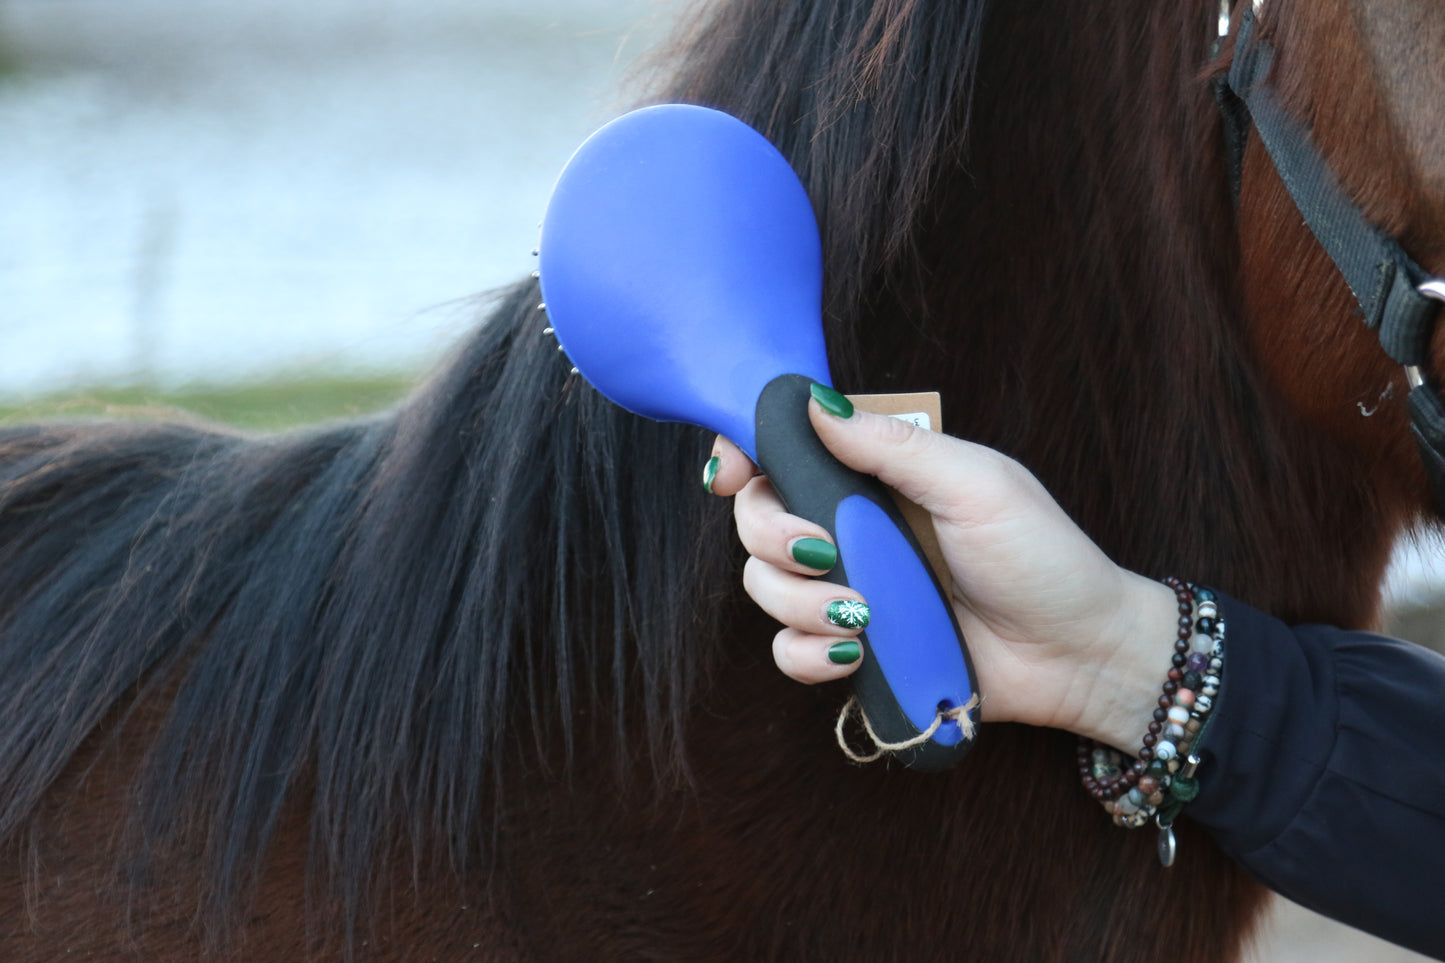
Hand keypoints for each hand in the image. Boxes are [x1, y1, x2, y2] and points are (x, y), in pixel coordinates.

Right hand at [705, 392, 1177, 752]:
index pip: (786, 450)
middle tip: (824, 552)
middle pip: (758, 518)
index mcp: (877, 475)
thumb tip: (815, 405)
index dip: (744, 455)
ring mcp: (848, 589)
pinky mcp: (853, 650)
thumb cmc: (1042, 557)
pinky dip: (810, 655)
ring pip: (764, 586)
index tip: (732, 476)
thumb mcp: (976, 483)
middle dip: (772, 536)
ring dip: (799, 602)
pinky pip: (790, 652)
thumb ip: (892, 446)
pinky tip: (855, 655)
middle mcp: (852, 527)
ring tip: (864, 615)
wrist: (1078, 655)